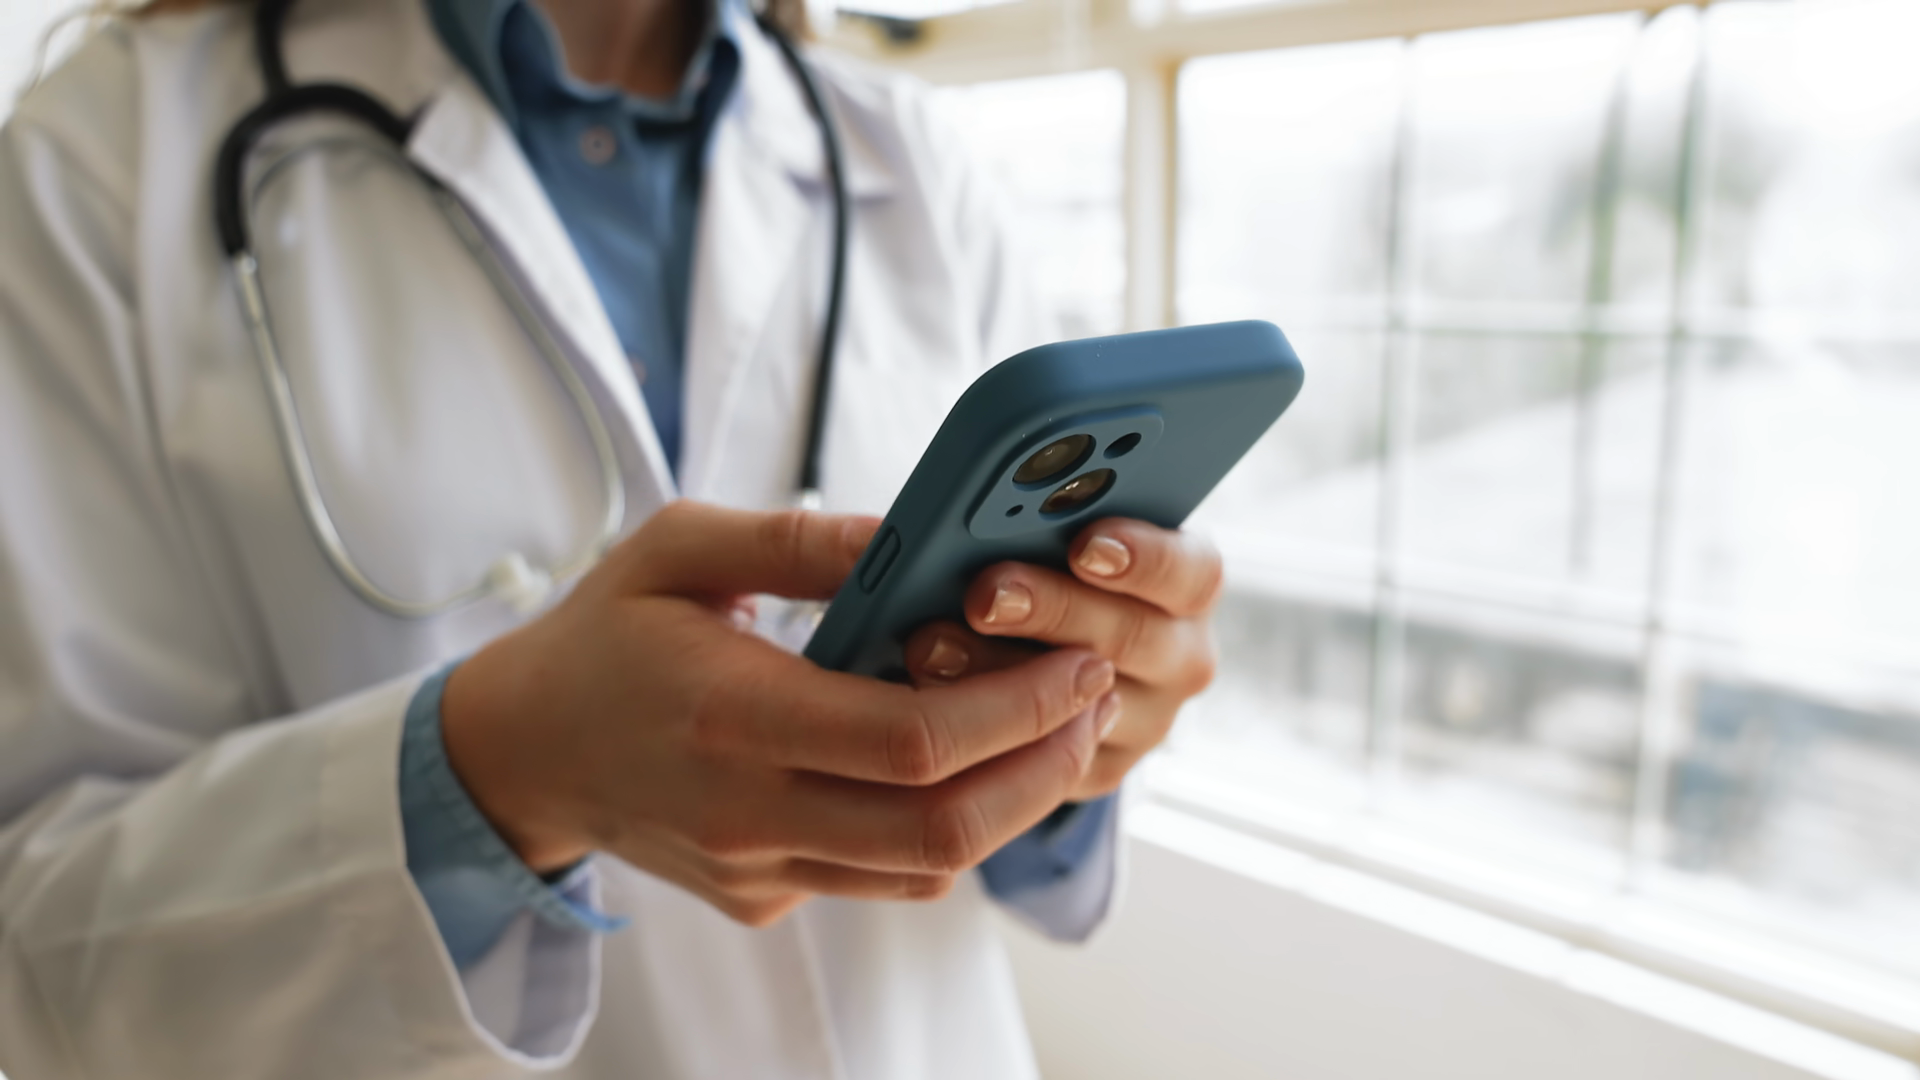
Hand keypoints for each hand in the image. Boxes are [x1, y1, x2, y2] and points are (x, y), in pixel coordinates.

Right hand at [440, 501, 1116, 926]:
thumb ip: (799, 542)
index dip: (1018, 710)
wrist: (520, 752)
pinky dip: (946, 826)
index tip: (1078, 661)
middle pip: (942, 827)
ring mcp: (757, 868)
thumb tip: (912, 538)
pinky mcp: (762, 896)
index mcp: (731, 716)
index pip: (911, 743)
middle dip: (1045, 766)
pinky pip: (882, 876)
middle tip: (1093, 700)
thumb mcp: (678, 549)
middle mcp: (748, 813)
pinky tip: (975, 764)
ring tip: (1057, 731)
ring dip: (1013, 806)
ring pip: (925, 868)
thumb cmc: (601, 636)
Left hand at [902, 519, 1220, 801]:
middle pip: (1133, 638)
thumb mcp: (1047, 524)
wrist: (1032, 642)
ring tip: (931, 644)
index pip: (1191, 571)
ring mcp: (1144, 719)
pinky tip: (927, 696)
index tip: (1083, 545)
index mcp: (1184, 583)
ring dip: (1001, 675)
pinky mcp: (1097, 769)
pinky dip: (986, 731)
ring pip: (1086, 707)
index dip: (1142, 557)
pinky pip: (1048, 762)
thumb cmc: (1040, 560)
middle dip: (1051, 610)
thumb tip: (920, 507)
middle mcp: (1178, 656)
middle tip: (985, 594)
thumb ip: (1023, 508)